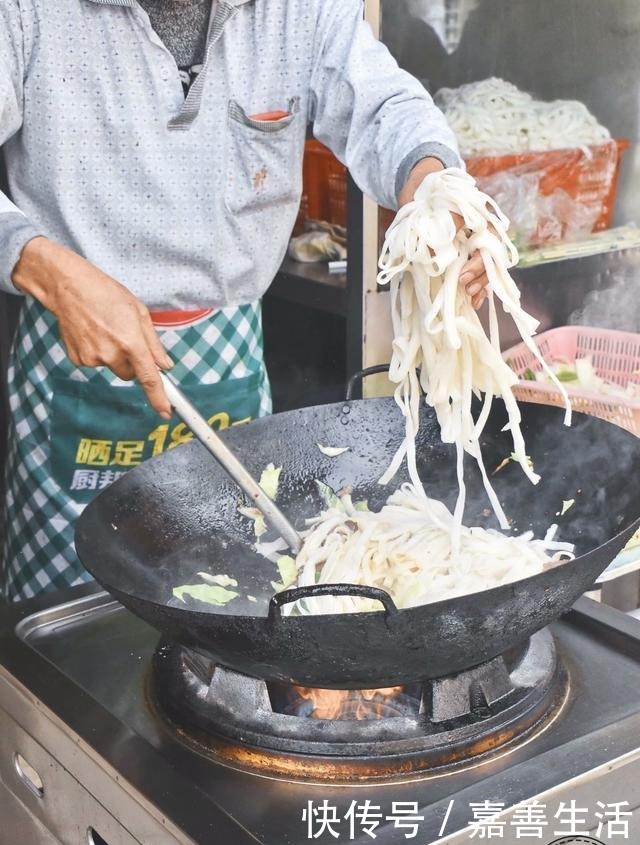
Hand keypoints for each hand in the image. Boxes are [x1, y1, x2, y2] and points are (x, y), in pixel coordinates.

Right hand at [13, 237, 172, 417]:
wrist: (69, 288)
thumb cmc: (106, 294)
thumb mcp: (139, 313)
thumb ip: (154, 343)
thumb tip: (165, 365)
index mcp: (131, 342)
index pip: (149, 378)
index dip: (159, 398)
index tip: (165, 412)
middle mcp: (111, 354)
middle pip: (130, 375)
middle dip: (132, 362)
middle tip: (125, 338)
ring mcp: (92, 359)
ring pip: (113, 368)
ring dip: (114, 356)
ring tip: (106, 330)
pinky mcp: (78, 359)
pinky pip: (96, 364)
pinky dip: (98, 353)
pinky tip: (93, 334)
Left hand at [398, 157, 488, 309]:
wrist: (425, 198)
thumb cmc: (432, 203)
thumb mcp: (436, 212)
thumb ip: (442, 229)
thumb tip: (437, 253)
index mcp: (482, 217)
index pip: (490, 242)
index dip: (479, 261)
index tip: (463, 274)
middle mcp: (486, 231)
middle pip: (492, 256)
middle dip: (480, 274)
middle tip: (465, 285)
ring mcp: (480, 245)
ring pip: (489, 267)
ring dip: (481, 283)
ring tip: (470, 297)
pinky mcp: (473, 256)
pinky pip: (482, 274)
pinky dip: (479, 288)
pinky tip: (475, 302)